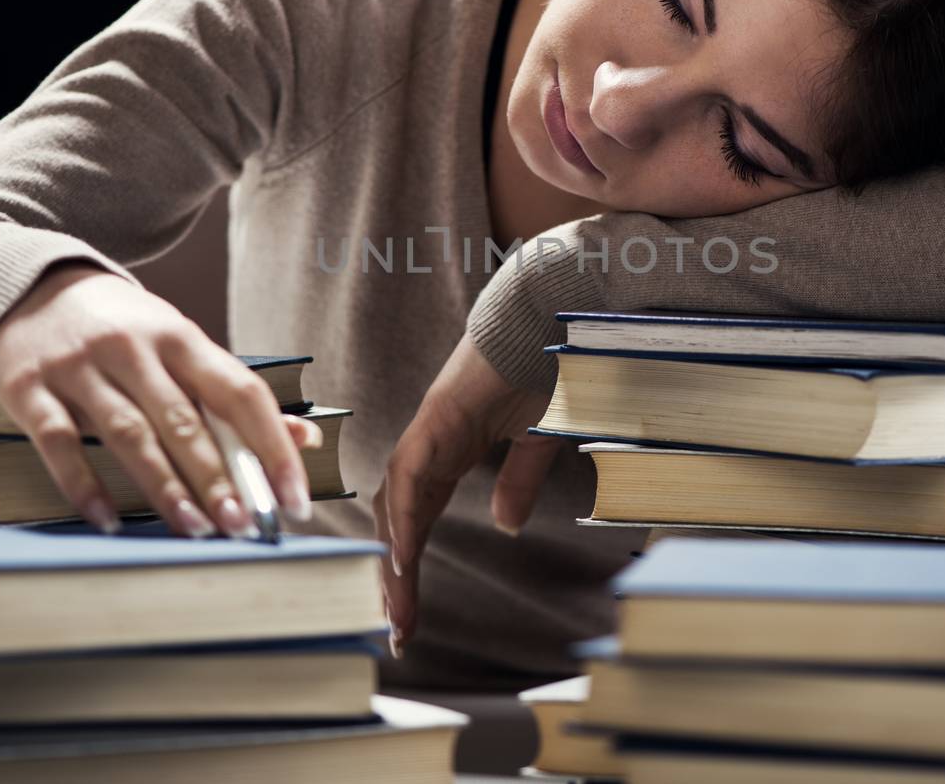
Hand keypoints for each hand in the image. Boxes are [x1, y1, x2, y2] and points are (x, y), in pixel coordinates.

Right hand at [0, 260, 320, 536]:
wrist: (32, 287)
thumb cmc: (124, 329)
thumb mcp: (180, 344)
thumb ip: (233, 395)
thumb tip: (303, 438)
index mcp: (180, 336)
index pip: (240, 392)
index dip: (272, 446)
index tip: (293, 496)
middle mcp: (132, 348)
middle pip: (184, 420)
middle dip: (218, 478)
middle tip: (243, 525)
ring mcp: (78, 367)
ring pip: (129, 434)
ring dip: (165, 487)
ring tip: (195, 529)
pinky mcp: (29, 389)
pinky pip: (60, 443)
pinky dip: (85, 485)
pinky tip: (109, 520)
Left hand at [372, 331, 555, 652]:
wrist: (550, 314)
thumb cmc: (546, 368)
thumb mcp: (536, 442)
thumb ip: (517, 482)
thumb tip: (504, 526)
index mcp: (449, 451)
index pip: (419, 520)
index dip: (411, 569)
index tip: (410, 618)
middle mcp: (429, 443)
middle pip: (398, 519)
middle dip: (394, 577)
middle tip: (397, 629)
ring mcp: (429, 428)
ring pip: (397, 502)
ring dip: (395, 556)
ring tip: (398, 607)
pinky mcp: (437, 415)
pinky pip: (413, 472)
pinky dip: (405, 514)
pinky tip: (405, 554)